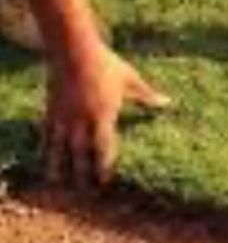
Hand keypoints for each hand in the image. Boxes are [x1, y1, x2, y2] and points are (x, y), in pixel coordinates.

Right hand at [43, 42, 170, 185]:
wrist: (73, 50)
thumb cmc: (106, 64)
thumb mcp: (130, 79)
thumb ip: (147, 96)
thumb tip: (168, 103)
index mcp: (104, 116)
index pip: (104, 148)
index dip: (104, 166)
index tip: (105, 181)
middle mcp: (82, 121)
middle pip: (81, 154)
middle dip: (83, 174)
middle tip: (85, 193)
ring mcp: (64, 116)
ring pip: (60, 148)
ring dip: (59, 167)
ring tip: (59, 184)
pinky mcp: (50, 110)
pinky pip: (46, 134)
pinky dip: (45, 148)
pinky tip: (44, 158)